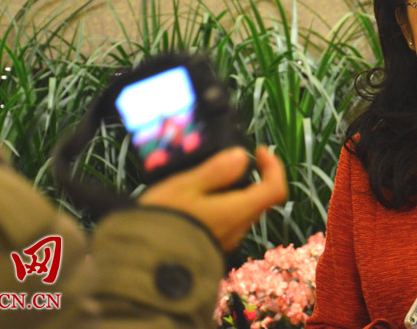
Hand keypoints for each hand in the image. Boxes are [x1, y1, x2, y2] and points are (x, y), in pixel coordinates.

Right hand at [138, 146, 287, 251]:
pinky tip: (191, 201)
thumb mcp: (185, 186)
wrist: (141, 266)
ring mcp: (225, 242)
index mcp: (237, 211)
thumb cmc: (163, 221)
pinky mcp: (211, 248)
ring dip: (228, 192)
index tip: (258, 151)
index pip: (275, 190)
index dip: (273, 167)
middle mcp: (237, 229)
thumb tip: (242, 156)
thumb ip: (216, 170)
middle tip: (219, 163)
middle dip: (246, 178)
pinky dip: (217, 206)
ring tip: (198, 180)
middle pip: (257, 199)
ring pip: (239, 211)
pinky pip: (224, 222)